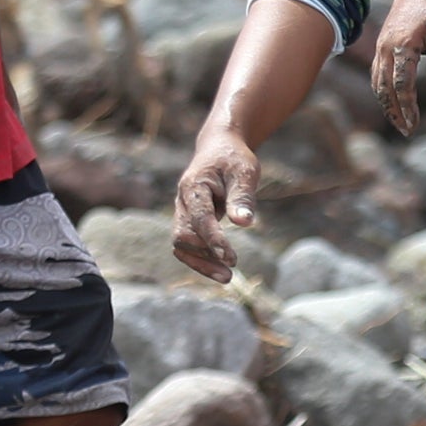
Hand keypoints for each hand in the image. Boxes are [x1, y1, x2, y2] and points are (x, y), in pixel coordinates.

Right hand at [169, 124, 252, 282]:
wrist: (219, 148)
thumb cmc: (234, 158)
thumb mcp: (244, 172)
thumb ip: (242, 196)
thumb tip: (244, 223)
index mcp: (194, 186)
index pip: (199, 219)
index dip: (213, 240)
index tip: (231, 258)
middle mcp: (182, 201)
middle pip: (182, 236)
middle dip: (204, 256)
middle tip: (230, 272)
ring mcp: (182, 211)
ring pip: (181, 244)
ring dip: (200, 262)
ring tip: (227, 277)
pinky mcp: (188, 220)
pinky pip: (187, 244)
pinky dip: (200, 258)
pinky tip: (219, 268)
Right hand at [373, 0, 425, 137]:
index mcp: (403, 45)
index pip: (402, 84)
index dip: (408, 107)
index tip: (415, 124)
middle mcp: (386, 48)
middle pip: (384, 89)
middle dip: (394, 113)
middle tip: (407, 132)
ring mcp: (380, 46)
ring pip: (377, 83)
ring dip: (386, 105)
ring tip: (400, 122)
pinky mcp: (381, 44)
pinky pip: (376, 73)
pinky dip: (381, 91)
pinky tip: (391, 102)